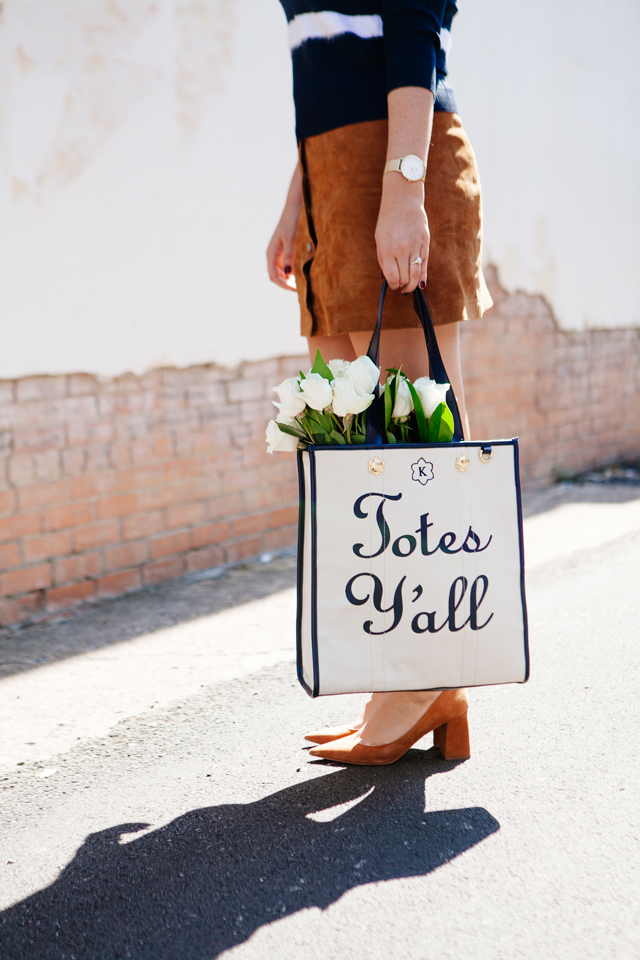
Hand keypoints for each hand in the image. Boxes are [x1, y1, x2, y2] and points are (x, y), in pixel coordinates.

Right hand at [267, 165, 302, 291]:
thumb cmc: (292, 222)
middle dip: (288, 284)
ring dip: (292, 279)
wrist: (296, 207)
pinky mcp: (289, 251)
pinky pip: (290, 266)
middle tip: (303, 289)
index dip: (283, 285)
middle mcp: (275, 255)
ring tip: (305, 283)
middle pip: (278, 277)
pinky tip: (306, 274)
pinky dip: (296, 272)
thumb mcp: (291, 239)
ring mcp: (281, 254)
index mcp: (271, 253)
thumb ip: (290, 256)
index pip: (273, 276)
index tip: (295, 289)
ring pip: (285, 273)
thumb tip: (288, 274)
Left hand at [375, 174, 429, 293]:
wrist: (404, 200)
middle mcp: (402, 250)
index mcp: (388, 249)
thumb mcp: (379, 239)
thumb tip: (386, 277)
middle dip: (402, 286)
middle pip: (405, 278)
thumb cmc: (388, 220)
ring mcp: (415, 247)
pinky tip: (421, 283)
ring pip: (416, 275)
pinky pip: (425, 265)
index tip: (393, 284)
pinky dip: (423, 277)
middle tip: (401, 286)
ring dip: (413, 285)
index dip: (392, 285)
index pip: (392, 277)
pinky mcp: (425, 243)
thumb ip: (382, 259)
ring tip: (410, 287)